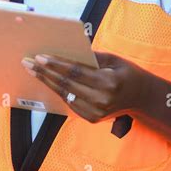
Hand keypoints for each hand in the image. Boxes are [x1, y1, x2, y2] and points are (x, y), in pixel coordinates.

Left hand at [21, 51, 145, 122]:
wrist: (142, 97)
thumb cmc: (127, 73)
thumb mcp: (113, 59)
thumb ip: (92, 57)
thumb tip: (67, 52)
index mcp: (108, 82)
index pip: (76, 72)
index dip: (56, 64)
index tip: (40, 57)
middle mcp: (101, 99)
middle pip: (66, 84)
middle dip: (45, 72)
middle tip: (28, 62)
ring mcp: (95, 112)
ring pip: (65, 95)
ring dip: (46, 82)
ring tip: (32, 71)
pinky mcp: (91, 118)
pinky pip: (69, 103)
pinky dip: (58, 91)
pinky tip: (47, 81)